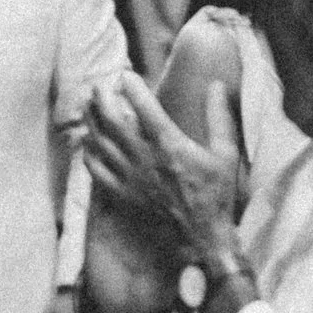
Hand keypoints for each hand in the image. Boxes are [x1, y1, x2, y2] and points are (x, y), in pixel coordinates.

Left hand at [83, 75, 242, 259]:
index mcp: (170, 145)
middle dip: (102, 100)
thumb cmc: (216, 194)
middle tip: (98, 86)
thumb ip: (219, 117)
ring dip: (91, 122)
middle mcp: (145, 158)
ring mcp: (130, 178)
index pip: (145, 108)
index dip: (132, 88)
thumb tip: (217, 85)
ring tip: (86, 107)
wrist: (201, 238)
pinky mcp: (122, 195)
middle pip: (113, 122)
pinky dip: (88, 154)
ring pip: (100, 144)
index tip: (125, 75)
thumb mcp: (226, 154)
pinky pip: (96, 171)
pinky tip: (87, 144)